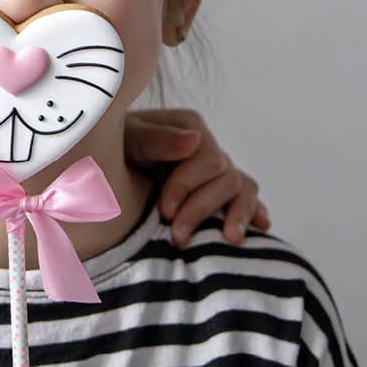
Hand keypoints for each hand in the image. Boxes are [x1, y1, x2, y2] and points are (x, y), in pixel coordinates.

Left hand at [125, 108, 269, 246]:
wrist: (105, 164)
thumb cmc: (115, 147)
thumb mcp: (129, 139)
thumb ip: (158, 139)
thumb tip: (194, 140)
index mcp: (189, 126)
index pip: (205, 157)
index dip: (187, 186)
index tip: (164, 210)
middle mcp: (208, 146)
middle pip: (224, 176)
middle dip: (201, 208)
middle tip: (176, 236)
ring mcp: (217, 169)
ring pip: (242, 187)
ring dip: (237, 214)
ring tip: (230, 240)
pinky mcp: (220, 191)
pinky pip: (248, 198)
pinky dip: (254, 211)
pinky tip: (261, 227)